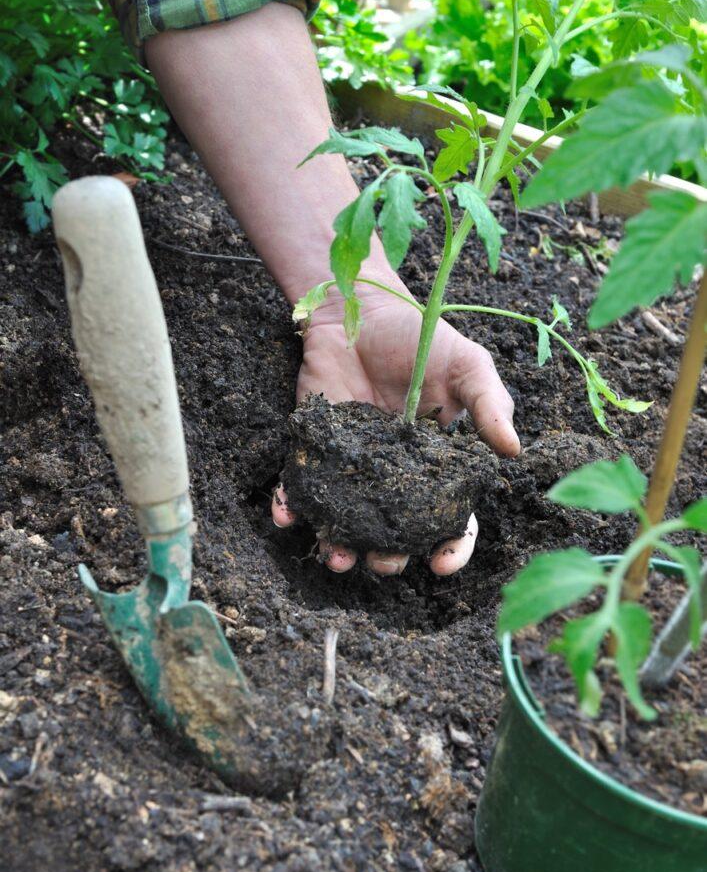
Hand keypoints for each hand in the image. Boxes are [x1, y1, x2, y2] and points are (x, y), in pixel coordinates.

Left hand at [272, 278, 519, 575]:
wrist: (360, 309)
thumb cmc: (422, 338)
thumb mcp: (466, 366)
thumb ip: (490, 406)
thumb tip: (514, 452)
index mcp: (438, 467)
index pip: (450, 519)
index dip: (451, 547)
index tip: (441, 562)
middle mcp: (395, 477)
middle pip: (395, 534)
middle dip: (389, 558)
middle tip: (381, 561)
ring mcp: (353, 468)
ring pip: (347, 523)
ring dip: (340, 547)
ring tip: (336, 556)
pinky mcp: (313, 450)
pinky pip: (300, 488)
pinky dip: (290, 507)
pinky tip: (287, 516)